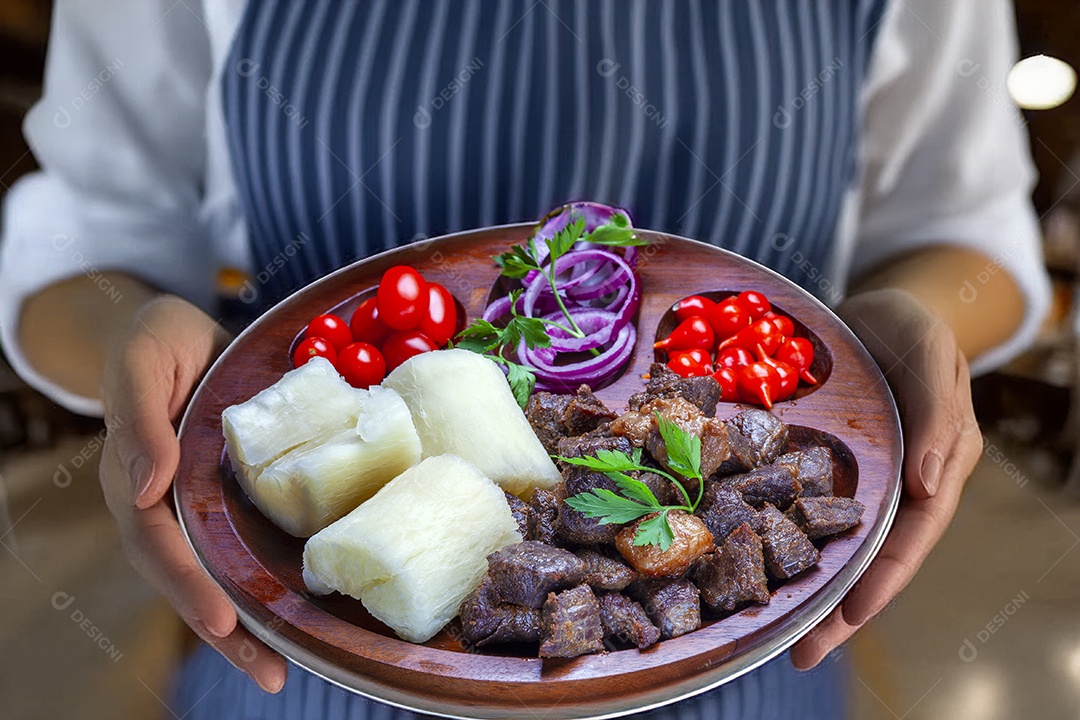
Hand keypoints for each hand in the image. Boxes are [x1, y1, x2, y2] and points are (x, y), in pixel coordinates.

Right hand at [99, 296, 287, 690]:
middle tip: (267, 672)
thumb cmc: (156, 341)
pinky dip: (264, 584)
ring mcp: (195, 508)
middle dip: (225, 629)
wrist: (182, 335)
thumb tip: (147, 487)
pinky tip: (298, 616)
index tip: (221, 620)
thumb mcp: (144, 359)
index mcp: (135, 477)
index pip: (157, 542)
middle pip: (187, 578)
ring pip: (216, 574)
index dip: (187, 583)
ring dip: (247, 626)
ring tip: (282, 671)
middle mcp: (164, 505)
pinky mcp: (227, 501)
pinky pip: (242, 548)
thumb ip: (139, 417)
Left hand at [790, 288, 982, 667]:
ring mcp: (854, 476)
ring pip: (829, 539)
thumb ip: (936, 417)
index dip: (882, 581)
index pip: (911, 538)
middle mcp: (893, 484)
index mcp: (933, 471)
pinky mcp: (818, 460)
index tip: (849, 616)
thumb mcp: (932, 357)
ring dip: (801, 580)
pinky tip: (740, 553)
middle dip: (835, 606)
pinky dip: (775, 529)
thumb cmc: (914, 327)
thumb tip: (928, 485)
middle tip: (798, 652)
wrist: (875, 308)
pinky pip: (795, 500)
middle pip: (867, 556)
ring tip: (766, 623)